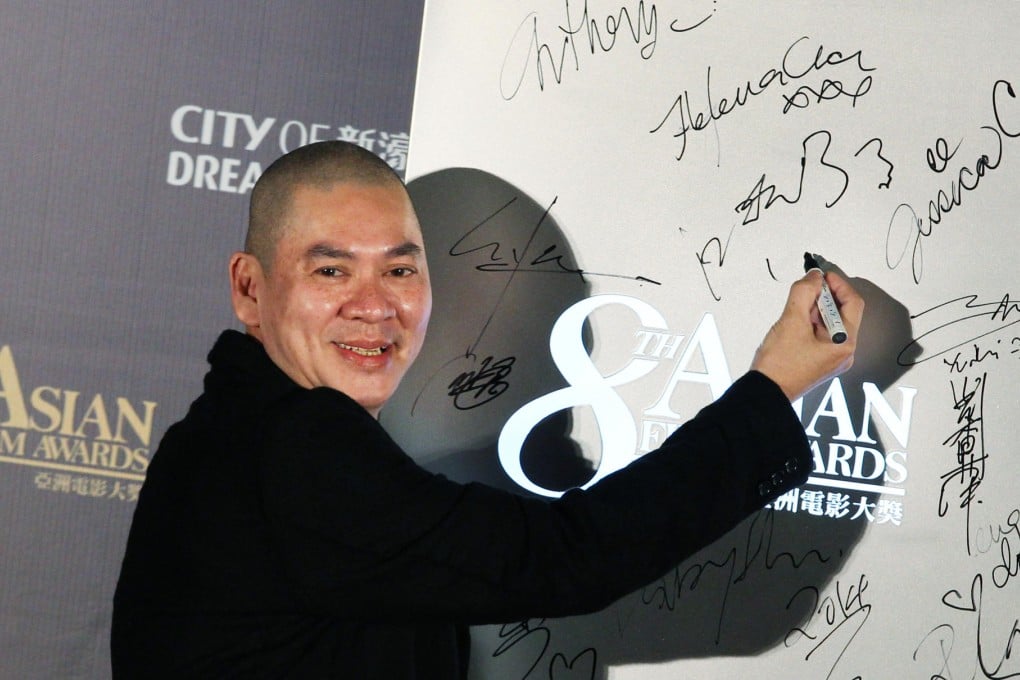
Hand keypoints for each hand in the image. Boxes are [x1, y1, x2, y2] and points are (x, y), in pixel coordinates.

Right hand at [751, 270, 863, 400]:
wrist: (766, 391)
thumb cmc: (780, 365)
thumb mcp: (791, 320)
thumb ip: (804, 292)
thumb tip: (814, 277)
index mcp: (844, 343)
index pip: (853, 303)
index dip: (838, 284)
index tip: (822, 276)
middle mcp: (844, 352)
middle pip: (843, 313)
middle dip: (825, 297)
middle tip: (807, 288)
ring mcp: (832, 358)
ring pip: (831, 323)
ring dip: (816, 310)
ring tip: (796, 309)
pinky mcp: (820, 361)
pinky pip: (823, 335)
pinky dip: (812, 323)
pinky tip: (796, 322)